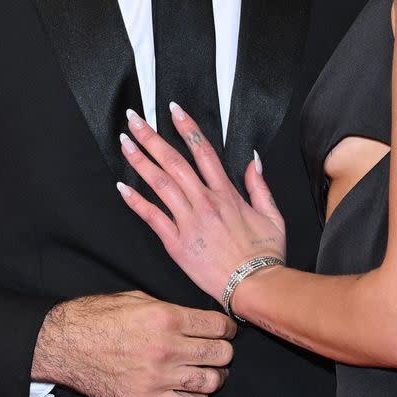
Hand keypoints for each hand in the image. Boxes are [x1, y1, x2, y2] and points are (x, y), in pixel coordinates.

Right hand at [31, 290, 235, 396]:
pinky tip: (192, 391)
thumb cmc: (97, 317)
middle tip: (219, 350)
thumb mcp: (137, 299)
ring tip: (212, 372)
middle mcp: (168, 348)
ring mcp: (159, 377)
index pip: (218, 326)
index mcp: (167, 318)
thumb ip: (170, 309)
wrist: (65, 344)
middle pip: (221, 355)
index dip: (228, 329)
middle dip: (225, 351)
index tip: (226, 331)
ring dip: (216, 376)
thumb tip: (195, 319)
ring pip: (210, 382)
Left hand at [117, 105, 285, 305]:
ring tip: (124, 143)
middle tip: (134, 119)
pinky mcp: (177, 244)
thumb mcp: (273, 215)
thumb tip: (254, 160)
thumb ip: (260, 185)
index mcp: (227, 194)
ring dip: (140, 161)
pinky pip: (153, 218)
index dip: (186, 127)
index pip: (203, 151)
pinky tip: (123, 187)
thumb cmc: (265, 255)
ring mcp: (189, 222)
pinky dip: (136, 201)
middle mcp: (205, 203)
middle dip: (152, 137)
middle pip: (174, 161)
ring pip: (160, 184)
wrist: (256, 286)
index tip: (173, 110)